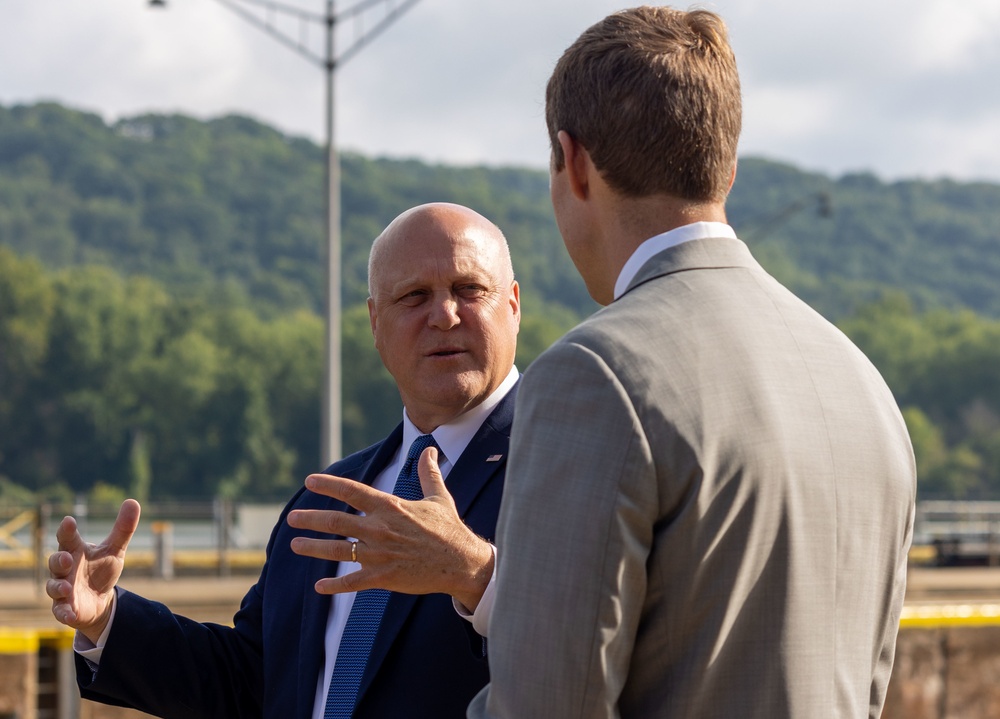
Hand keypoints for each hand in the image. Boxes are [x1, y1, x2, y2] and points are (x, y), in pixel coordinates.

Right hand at [46, 499, 140, 643]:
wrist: (99, 600)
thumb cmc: (101, 570)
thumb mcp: (114, 549)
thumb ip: (123, 528)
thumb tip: (134, 501)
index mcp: (75, 551)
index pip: (67, 538)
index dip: (66, 530)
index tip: (69, 521)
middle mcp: (64, 570)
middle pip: (55, 562)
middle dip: (58, 560)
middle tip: (68, 558)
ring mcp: (62, 590)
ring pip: (53, 587)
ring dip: (58, 587)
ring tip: (67, 588)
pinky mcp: (64, 608)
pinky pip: (60, 611)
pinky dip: (64, 612)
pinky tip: (70, 615)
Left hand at [288, 446, 493, 610]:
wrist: (461, 562)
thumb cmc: (449, 528)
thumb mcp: (439, 496)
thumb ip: (428, 473)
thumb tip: (430, 449)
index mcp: (390, 507)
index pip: (352, 492)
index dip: (329, 485)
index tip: (309, 481)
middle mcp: (380, 529)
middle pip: (337, 522)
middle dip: (311, 519)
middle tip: (292, 518)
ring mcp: (380, 554)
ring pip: (338, 551)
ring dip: (314, 548)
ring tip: (295, 544)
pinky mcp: (384, 577)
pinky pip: (353, 582)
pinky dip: (334, 586)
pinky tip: (319, 586)